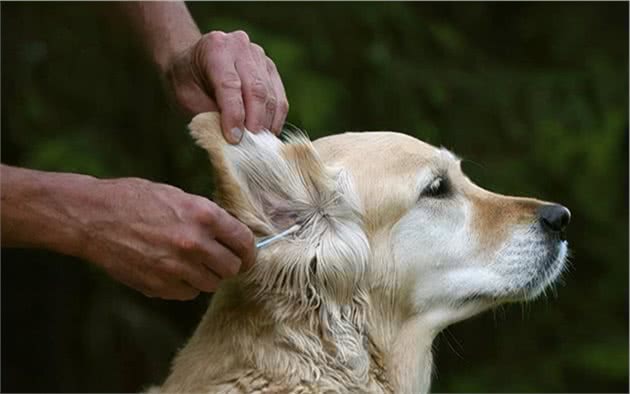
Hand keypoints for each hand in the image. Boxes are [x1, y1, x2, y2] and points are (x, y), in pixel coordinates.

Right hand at [81, 177, 254, 299]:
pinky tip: (172, 271)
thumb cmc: (134, 199)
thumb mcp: (178, 196)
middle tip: (219, 260)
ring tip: (191, 263)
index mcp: (204, 216)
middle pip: (232, 268)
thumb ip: (207, 217)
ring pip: (211, 284)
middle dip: (229, 264)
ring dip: (207, 276)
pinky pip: (188, 294)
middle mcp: (195, 244)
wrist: (93, 218)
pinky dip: (185, 286)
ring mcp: (177, 268)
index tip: (246, 254)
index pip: (245, 242)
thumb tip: (230, 234)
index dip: (249, 251)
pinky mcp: (159, 286)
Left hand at [165, 30, 288, 142]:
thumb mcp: (187, 97)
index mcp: (215, 48)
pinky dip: (275, 119)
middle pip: (256, 89)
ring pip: (271, 95)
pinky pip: (279, 97)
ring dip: (267, 123)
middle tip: (251, 146)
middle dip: (255, 121)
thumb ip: (209, 114)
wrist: (193, 60)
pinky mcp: (270, 69)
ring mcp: (259, 56)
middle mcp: (240, 46)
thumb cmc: (187, 81)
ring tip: (259, 144)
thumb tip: (235, 140)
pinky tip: (267, 133)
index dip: (234, 115)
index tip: (234, 139)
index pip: (230, 85)